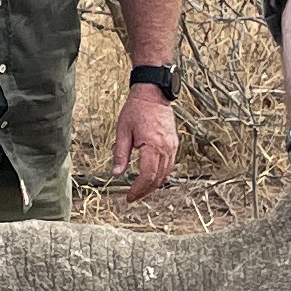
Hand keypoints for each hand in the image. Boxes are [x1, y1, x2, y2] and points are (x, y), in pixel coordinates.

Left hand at [109, 82, 179, 200]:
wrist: (152, 94)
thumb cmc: (136, 110)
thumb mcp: (122, 131)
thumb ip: (120, 154)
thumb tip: (116, 174)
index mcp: (152, 145)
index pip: (147, 175)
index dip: (138, 189)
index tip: (129, 196)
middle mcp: (165, 147)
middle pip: (157, 178)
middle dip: (145, 190)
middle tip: (133, 196)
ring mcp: (172, 146)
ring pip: (166, 173)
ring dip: (154, 184)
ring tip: (141, 189)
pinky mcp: (174, 143)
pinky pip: (170, 165)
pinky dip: (161, 174)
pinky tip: (151, 177)